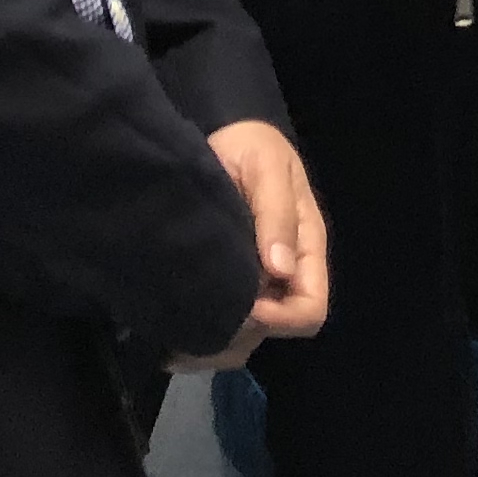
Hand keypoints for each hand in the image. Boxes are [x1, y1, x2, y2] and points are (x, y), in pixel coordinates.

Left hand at [171, 119, 326, 370]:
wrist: (221, 132)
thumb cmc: (251, 145)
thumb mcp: (267, 167)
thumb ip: (276, 213)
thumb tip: (279, 269)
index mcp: (304, 250)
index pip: (309, 309)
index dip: (280, 318)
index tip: (244, 309)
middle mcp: (282, 275)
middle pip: (274, 332)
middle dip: (239, 336)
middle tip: (196, 328)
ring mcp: (253, 282)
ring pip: (245, 337)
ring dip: (215, 343)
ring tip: (175, 340)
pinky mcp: (223, 281)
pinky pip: (219, 324)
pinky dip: (198, 336)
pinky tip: (168, 337)